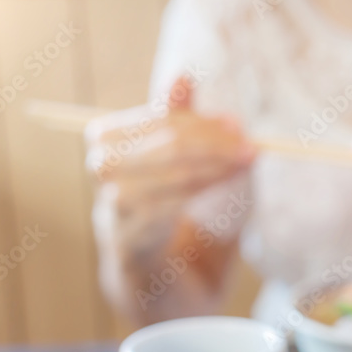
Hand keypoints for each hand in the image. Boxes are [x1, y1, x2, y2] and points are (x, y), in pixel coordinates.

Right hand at [86, 76, 253, 258]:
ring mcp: (110, 205)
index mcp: (106, 138)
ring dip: (215, 169)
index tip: (237, 126)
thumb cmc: (165, 206)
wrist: (152, 274)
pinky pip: (168, 209)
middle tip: (250, 147)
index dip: (203, 123)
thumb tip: (183, 76)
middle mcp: (101, 169)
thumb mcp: (173, 160)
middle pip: (166, 145)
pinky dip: (201, 195)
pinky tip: (223, 189)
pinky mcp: (126, 239)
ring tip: (245, 165)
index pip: (160, 120)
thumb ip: (177, 122)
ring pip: (171, 176)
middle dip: (215, 144)